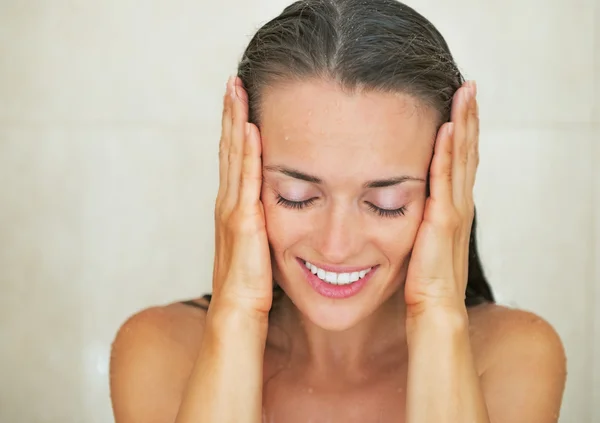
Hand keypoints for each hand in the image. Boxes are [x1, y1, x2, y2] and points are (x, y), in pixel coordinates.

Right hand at [211, 76, 272, 316]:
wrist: (239, 317)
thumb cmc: (252, 288)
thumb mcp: (261, 248)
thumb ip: (266, 225)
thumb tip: (285, 208)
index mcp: (235, 208)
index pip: (235, 159)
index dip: (235, 128)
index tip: (241, 99)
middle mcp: (229, 203)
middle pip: (229, 149)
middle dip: (231, 113)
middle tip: (234, 80)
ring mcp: (232, 211)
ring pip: (232, 156)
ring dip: (233, 121)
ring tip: (236, 89)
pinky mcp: (242, 223)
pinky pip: (246, 181)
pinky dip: (246, 153)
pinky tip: (250, 127)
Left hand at [404, 81, 478, 318]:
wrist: (433, 311)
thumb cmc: (424, 282)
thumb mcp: (419, 241)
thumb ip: (417, 219)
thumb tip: (398, 202)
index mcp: (450, 208)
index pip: (458, 162)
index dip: (462, 133)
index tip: (459, 104)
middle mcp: (456, 205)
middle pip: (465, 153)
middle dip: (467, 118)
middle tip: (468, 86)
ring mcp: (452, 213)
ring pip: (460, 160)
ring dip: (463, 125)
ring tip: (464, 93)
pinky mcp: (442, 223)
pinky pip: (444, 182)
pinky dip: (446, 155)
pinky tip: (447, 130)